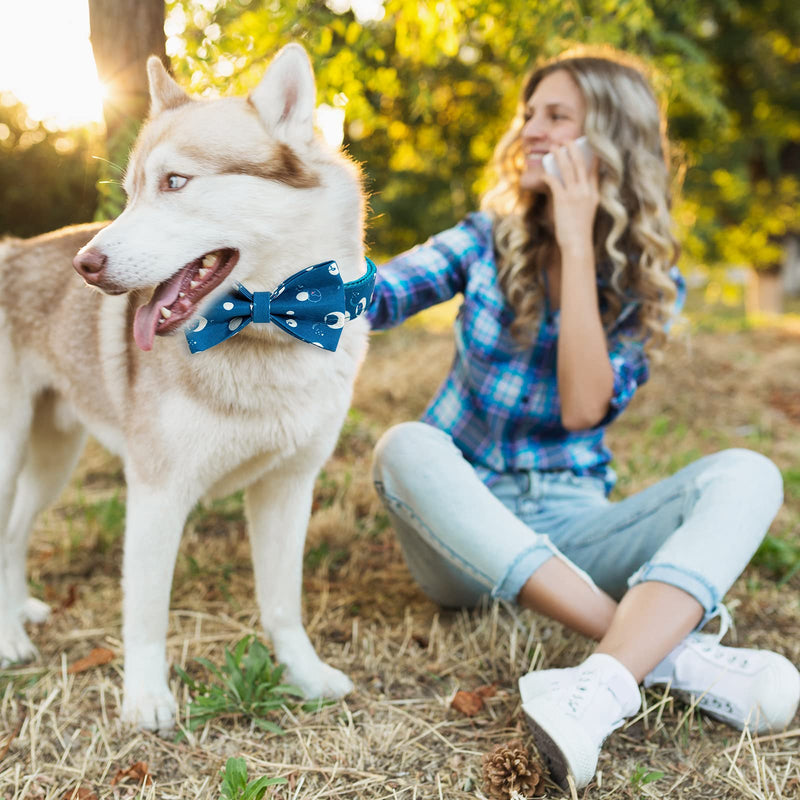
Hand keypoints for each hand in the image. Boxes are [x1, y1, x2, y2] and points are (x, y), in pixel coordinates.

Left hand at [541, 139, 599, 259]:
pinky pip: (554, 181)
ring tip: (554, 147)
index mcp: (594, 193)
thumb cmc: (580, 231)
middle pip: (580, 163)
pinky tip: (543, 173)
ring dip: (559, 155)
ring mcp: (575, 195)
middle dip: (573, 149)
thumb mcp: (587, 211)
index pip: (595, 169)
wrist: (577, 244)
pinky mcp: (563, 200)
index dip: (591, 155)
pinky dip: (548, 175)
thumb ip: (582, 197)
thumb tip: (570, 186)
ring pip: (567, 168)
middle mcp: (586, 191)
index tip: (588, 145)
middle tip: (567, 140)